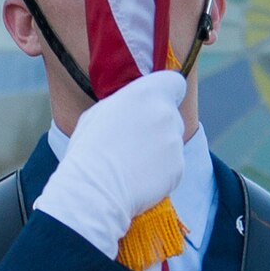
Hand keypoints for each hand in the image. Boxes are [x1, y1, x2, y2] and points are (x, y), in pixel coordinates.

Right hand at [34, 70, 187, 256]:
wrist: (96, 187)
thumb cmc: (89, 148)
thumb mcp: (100, 113)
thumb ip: (127, 105)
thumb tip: (136, 107)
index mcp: (145, 94)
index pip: (175, 82)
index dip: (167, 91)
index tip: (158, 100)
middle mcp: (166, 115)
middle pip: (172, 115)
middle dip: (158, 124)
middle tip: (134, 139)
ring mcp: (175, 142)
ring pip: (172, 141)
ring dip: (158, 148)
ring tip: (131, 160)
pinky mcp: (179, 167)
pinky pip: (172, 165)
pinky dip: (161, 170)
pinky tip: (139, 175)